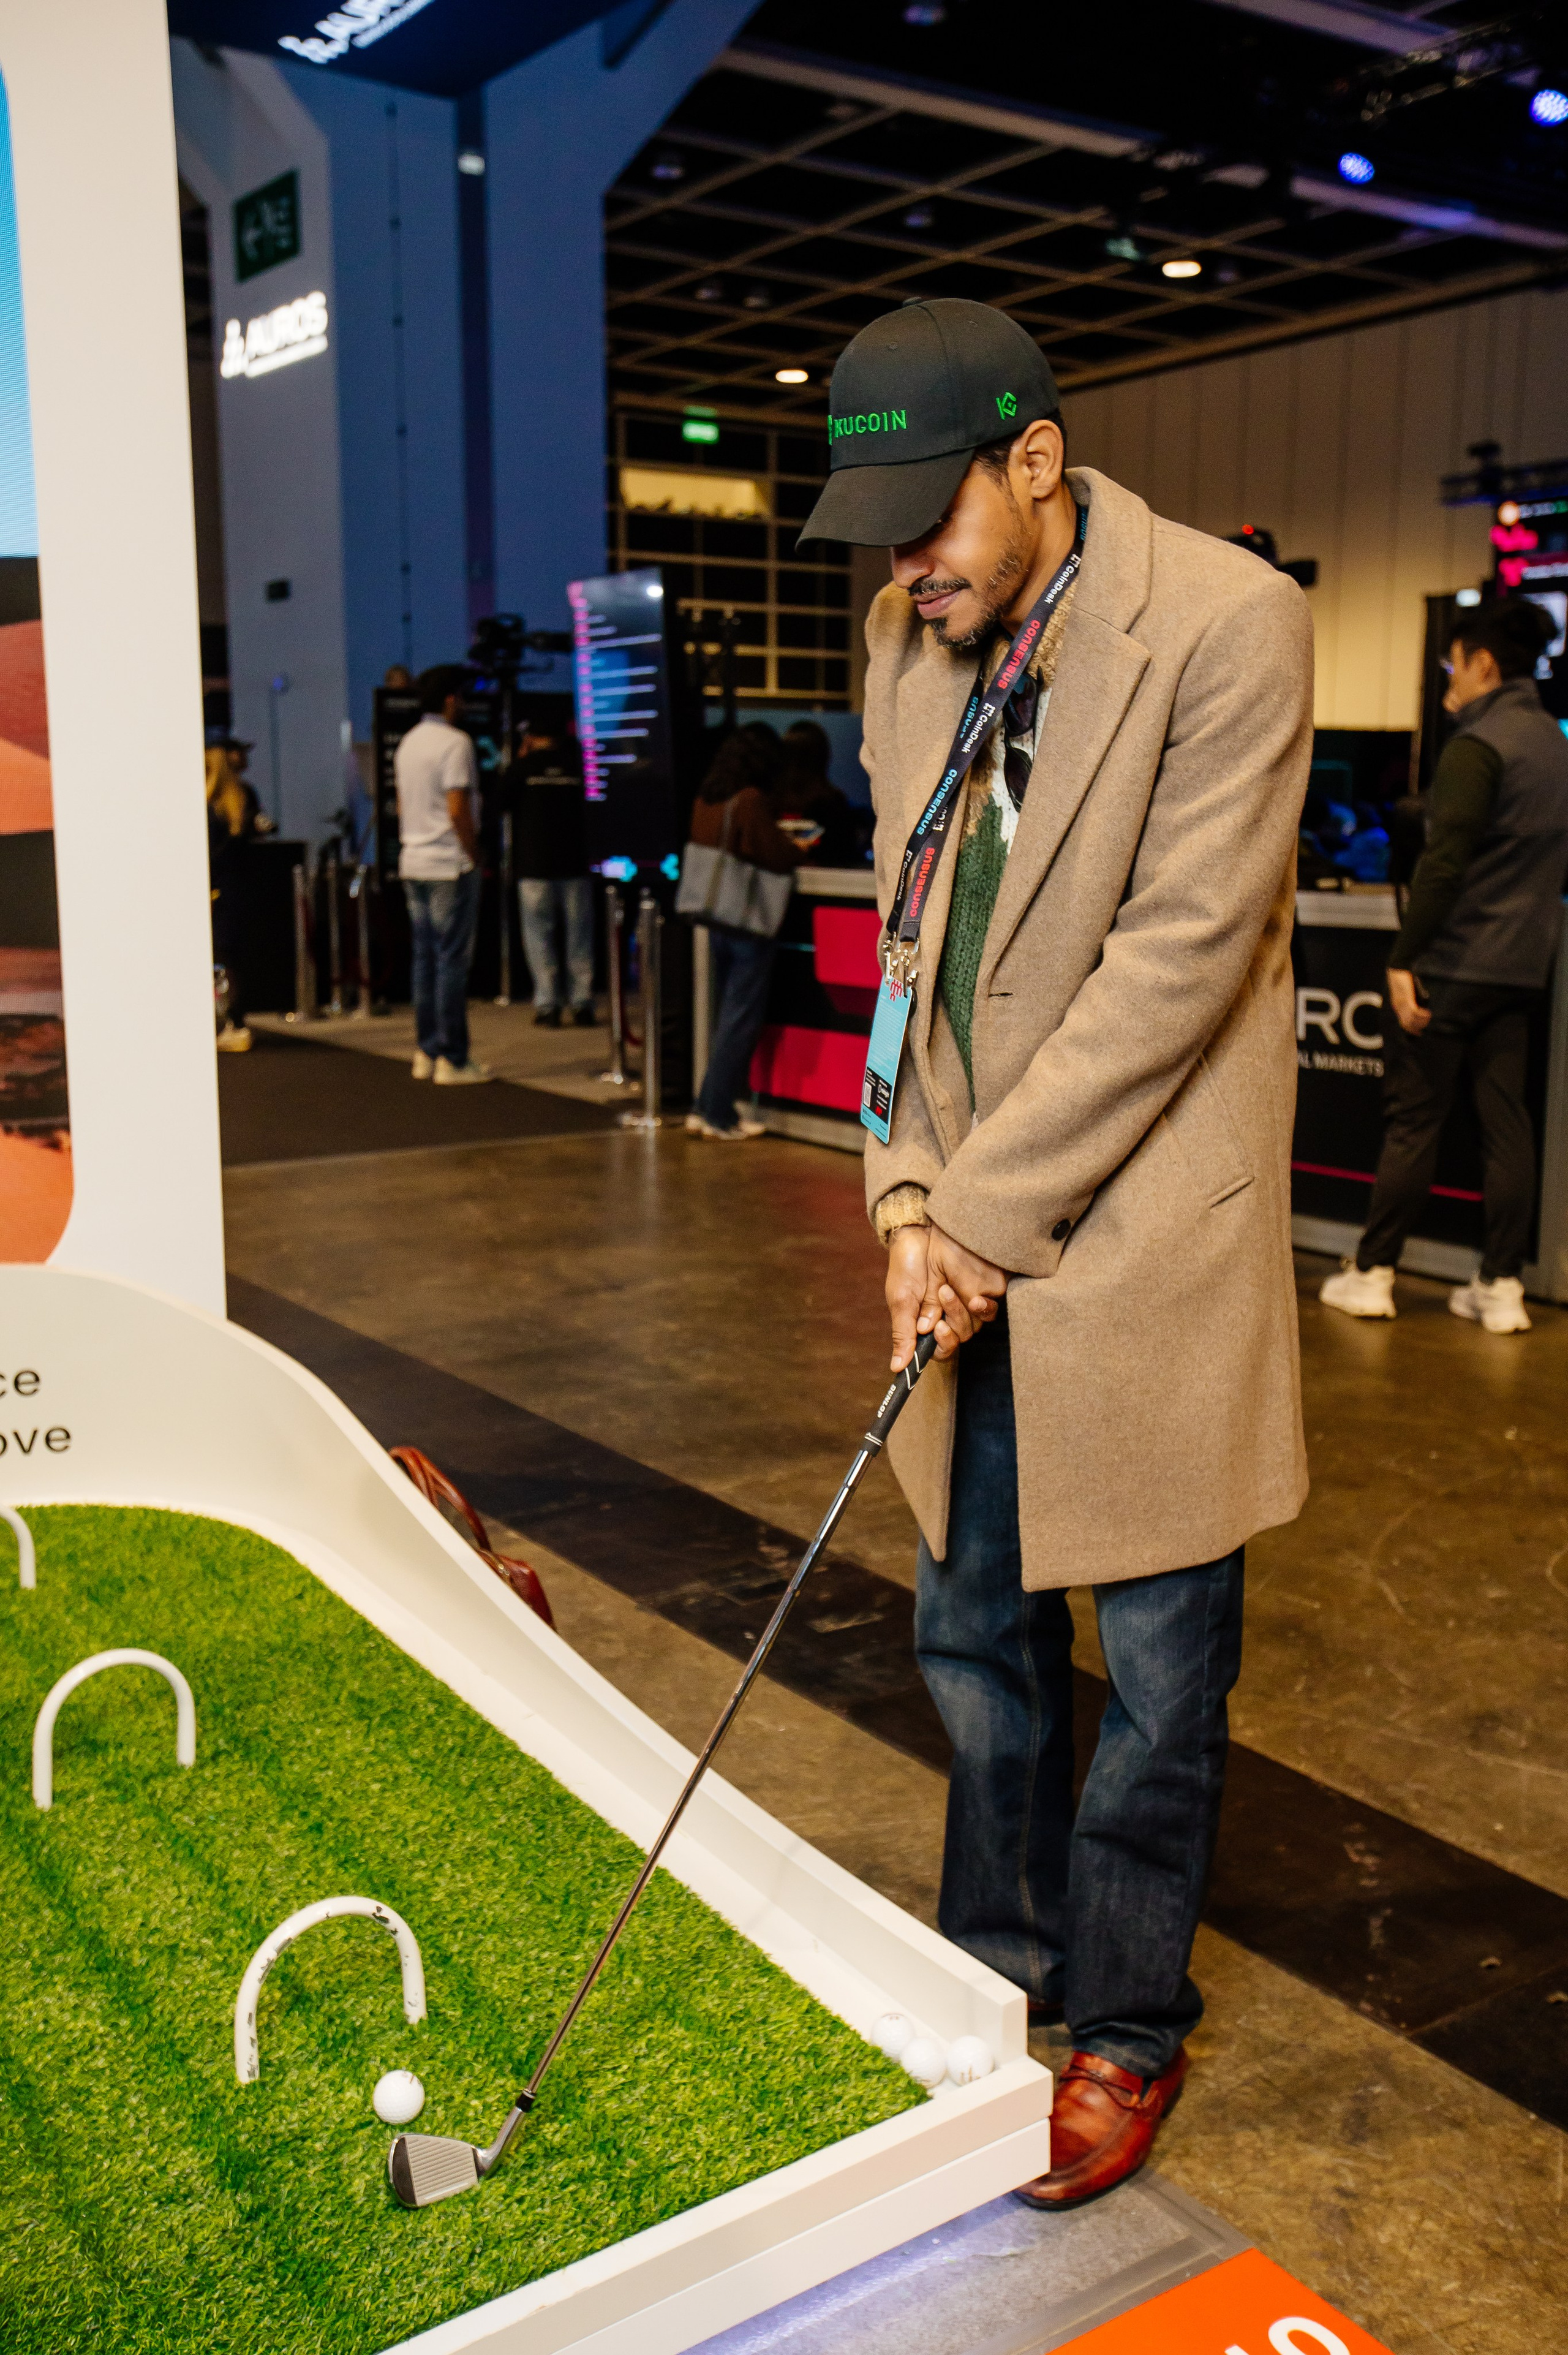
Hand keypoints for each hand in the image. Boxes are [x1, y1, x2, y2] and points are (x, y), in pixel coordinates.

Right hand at [886, 1221, 1006, 1369]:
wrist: (919, 1233)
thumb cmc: (907, 1266)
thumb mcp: (901, 1300)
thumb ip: (903, 1333)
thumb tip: (897, 1368)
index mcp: (929, 1325)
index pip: (942, 1350)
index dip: (942, 1346)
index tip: (936, 1331)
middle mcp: (951, 1317)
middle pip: (959, 1338)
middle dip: (950, 1322)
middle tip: (938, 1299)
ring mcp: (968, 1305)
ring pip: (974, 1326)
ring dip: (960, 1312)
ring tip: (944, 1289)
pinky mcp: (984, 1290)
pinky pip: (990, 1310)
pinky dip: (983, 1308)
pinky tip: (974, 1299)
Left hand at [1386, 968, 1429, 1034]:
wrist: (1399, 967)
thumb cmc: (1405, 977)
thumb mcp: (1408, 991)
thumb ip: (1413, 999)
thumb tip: (1423, 1006)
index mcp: (1398, 1005)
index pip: (1403, 1024)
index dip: (1412, 1030)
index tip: (1419, 1033)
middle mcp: (1398, 1007)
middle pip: (1408, 1025)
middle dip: (1418, 1027)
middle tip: (1427, 1024)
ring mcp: (1402, 1003)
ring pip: (1411, 1020)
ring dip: (1421, 1021)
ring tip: (1428, 1017)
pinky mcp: (1406, 999)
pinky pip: (1414, 1012)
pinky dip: (1421, 1015)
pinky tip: (1427, 1013)